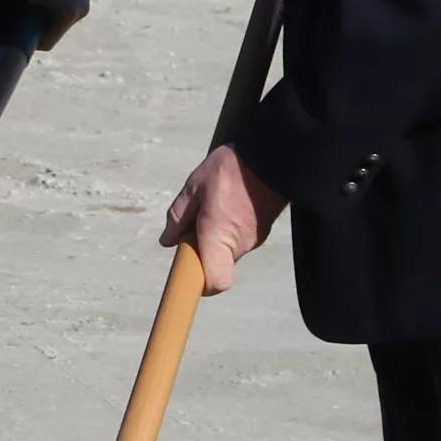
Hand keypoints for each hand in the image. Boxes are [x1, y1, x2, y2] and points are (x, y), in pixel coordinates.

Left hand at [162, 143, 284, 295]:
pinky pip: (238, 239)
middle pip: (216, 265)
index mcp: (218, 236)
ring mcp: (254, 239)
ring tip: (212, 206)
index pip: (217, 282)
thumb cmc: (231, 170)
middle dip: (201, 251)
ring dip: (214, 237)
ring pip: (226, 251)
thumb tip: (168, 241)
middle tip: (193, 223)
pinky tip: (227, 203)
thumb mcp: (194, 187)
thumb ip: (179, 216)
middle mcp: (239, 245)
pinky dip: (228, 229)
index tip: (187, 271)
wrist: (273, 156)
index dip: (201, 284)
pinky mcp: (262, 231)